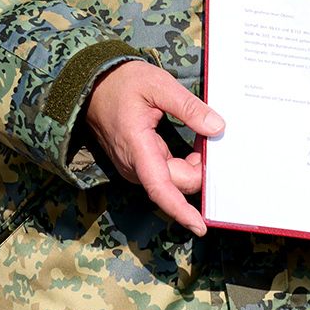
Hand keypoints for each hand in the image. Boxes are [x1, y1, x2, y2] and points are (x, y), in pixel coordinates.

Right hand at [83, 61, 225, 235]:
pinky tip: (194, 149)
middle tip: (213, 141)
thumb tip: (217, 127)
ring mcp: (135, 167)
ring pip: (173, 180)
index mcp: (137, 148)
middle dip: (200, 171)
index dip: (180, 210)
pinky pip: (166, 174)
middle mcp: (134, 166)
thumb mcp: (158, 85)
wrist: (93, 86)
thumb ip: (188, 107)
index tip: (199, 226)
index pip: (160, 188)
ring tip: (204, 142)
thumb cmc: (122, 83)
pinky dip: (184, 165)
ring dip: (192, 168)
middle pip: (176, 184)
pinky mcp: (138, 165)